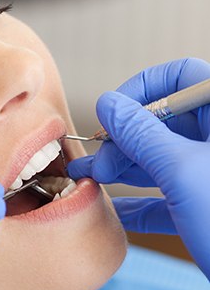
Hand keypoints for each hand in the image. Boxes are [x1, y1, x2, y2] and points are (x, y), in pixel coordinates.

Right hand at [67, 58, 209, 277]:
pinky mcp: (207, 208)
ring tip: (91, 180)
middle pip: (165, 121)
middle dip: (124, 139)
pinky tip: (114, 212)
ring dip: (124, 170)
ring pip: (163, 159)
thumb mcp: (181, 172)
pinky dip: (140, 204)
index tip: (111, 116)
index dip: (141, 91)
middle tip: (99, 163)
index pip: (179, 77)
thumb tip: (108, 104)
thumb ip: (141, 135)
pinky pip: (169, 197)